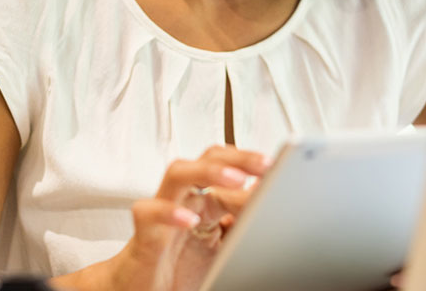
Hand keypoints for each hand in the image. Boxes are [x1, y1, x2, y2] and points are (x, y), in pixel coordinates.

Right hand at [111, 145, 270, 290]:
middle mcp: (184, 199)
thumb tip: (268, 203)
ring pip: (178, 174)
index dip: (252, 169)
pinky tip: (190, 220)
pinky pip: (149, 213)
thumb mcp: (224, 246)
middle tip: (265, 163)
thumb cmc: (181, 268)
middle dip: (237, 157)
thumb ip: (242, 223)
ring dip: (207, 172)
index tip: (279, 172)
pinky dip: (169, 213)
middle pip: (206, 160)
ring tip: (236, 179)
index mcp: (205, 200)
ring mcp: (162, 213)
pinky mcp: (145, 235)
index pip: (228, 168)